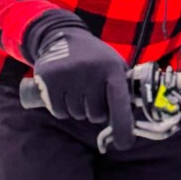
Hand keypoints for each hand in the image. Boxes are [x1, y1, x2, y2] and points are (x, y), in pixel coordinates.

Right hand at [25, 19, 134, 149]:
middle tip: (91, 93)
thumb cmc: (96, 58)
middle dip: (95, 111)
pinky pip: (59, 112)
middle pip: (96, 115)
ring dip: (78, 109)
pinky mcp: (50, 79)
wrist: (64, 36)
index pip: (119, 102)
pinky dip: (62, 108)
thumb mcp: (115, 66)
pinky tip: (64, 91)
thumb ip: (124, 91)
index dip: (123, 126)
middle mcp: (91, 71)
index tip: (124, 144)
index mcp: (112, 68)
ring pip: (77, 115)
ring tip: (77, 88)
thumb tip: (130, 125)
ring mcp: (69, 75)